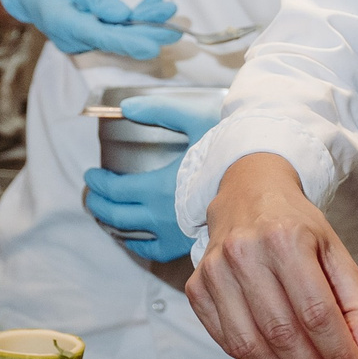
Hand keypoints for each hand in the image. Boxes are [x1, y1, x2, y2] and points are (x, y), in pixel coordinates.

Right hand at [0, 0, 179, 60]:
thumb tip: (124, 14)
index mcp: (65, 25)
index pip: (102, 36)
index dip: (130, 41)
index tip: (153, 45)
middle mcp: (75, 39)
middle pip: (115, 39)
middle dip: (147, 33)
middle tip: (175, 30)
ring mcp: (81, 40)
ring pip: (118, 35)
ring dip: (144, 23)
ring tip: (168, 10)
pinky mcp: (88, 35)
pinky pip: (113, 31)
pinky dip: (132, 20)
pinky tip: (152, 8)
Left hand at [83, 91, 222, 262]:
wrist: (265, 176)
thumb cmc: (231, 146)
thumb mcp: (193, 118)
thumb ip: (158, 110)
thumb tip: (126, 107)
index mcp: (159, 188)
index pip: (115, 191)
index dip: (98, 183)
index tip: (91, 174)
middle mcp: (162, 216)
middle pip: (116, 215)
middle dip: (98, 203)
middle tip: (91, 193)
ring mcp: (174, 234)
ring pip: (129, 235)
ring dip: (110, 223)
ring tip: (103, 211)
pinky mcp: (187, 244)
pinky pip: (152, 251)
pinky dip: (134, 244)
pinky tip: (130, 237)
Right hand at [186, 153, 357, 358]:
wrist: (247, 195)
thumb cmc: (296, 228)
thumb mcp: (336, 254)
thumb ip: (357, 304)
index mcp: (286, 239)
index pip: (315, 312)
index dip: (337, 353)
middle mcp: (244, 253)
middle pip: (281, 333)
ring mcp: (214, 272)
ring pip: (249, 345)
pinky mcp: (196, 289)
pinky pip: (227, 342)